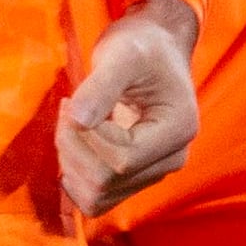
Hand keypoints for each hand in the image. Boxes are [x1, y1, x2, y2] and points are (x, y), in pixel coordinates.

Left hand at [59, 0, 203, 215]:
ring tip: (73, 122)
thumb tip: (79, 121)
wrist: (154, 49)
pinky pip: (96, 198)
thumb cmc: (143, 46)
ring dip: (70, 162)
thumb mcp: (122, 54)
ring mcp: (152, 172)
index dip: (87, 137)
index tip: (73, 100)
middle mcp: (170, 160)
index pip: (122, 160)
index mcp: (177, 131)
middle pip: (105, 182)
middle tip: (68, 107)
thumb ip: (101, 87)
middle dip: (73, 147)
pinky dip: (75, 175)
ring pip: (97, 196)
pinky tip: (76, 141)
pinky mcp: (133, 177)